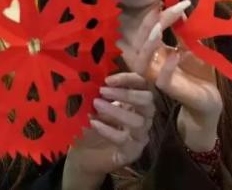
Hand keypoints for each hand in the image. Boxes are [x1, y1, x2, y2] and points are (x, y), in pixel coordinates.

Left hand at [63, 73, 154, 189]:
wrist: (84, 154)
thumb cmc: (92, 124)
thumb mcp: (96, 104)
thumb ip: (100, 91)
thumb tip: (95, 76)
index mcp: (137, 102)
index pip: (142, 84)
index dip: (129, 78)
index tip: (108, 79)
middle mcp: (143, 117)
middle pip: (148, 101)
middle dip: (126, 93)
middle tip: (103, 91)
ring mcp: (140, 136)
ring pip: (138, 121)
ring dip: (115, 110)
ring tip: (96, 104)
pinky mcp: (132, 152)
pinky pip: (124, 139)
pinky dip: (108, 129)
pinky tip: (94, 123)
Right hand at [119, 0, 222, 151]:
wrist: (209, 100)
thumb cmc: (199, 73)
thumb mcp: (193, 48)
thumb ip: (185, 32)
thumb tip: (183, 10)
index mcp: (157, 52)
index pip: (150, 29)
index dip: (159, 14)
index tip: (181, 1)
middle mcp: (153, 63)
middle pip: (141, 41)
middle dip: (152, 22)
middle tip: (172, 8)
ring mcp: (158, 77)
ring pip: (141, 61)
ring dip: (149, 43)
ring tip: (160, 28)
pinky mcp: (169, 91)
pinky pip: (161, 80)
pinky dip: (167, 66)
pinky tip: (177, 54)